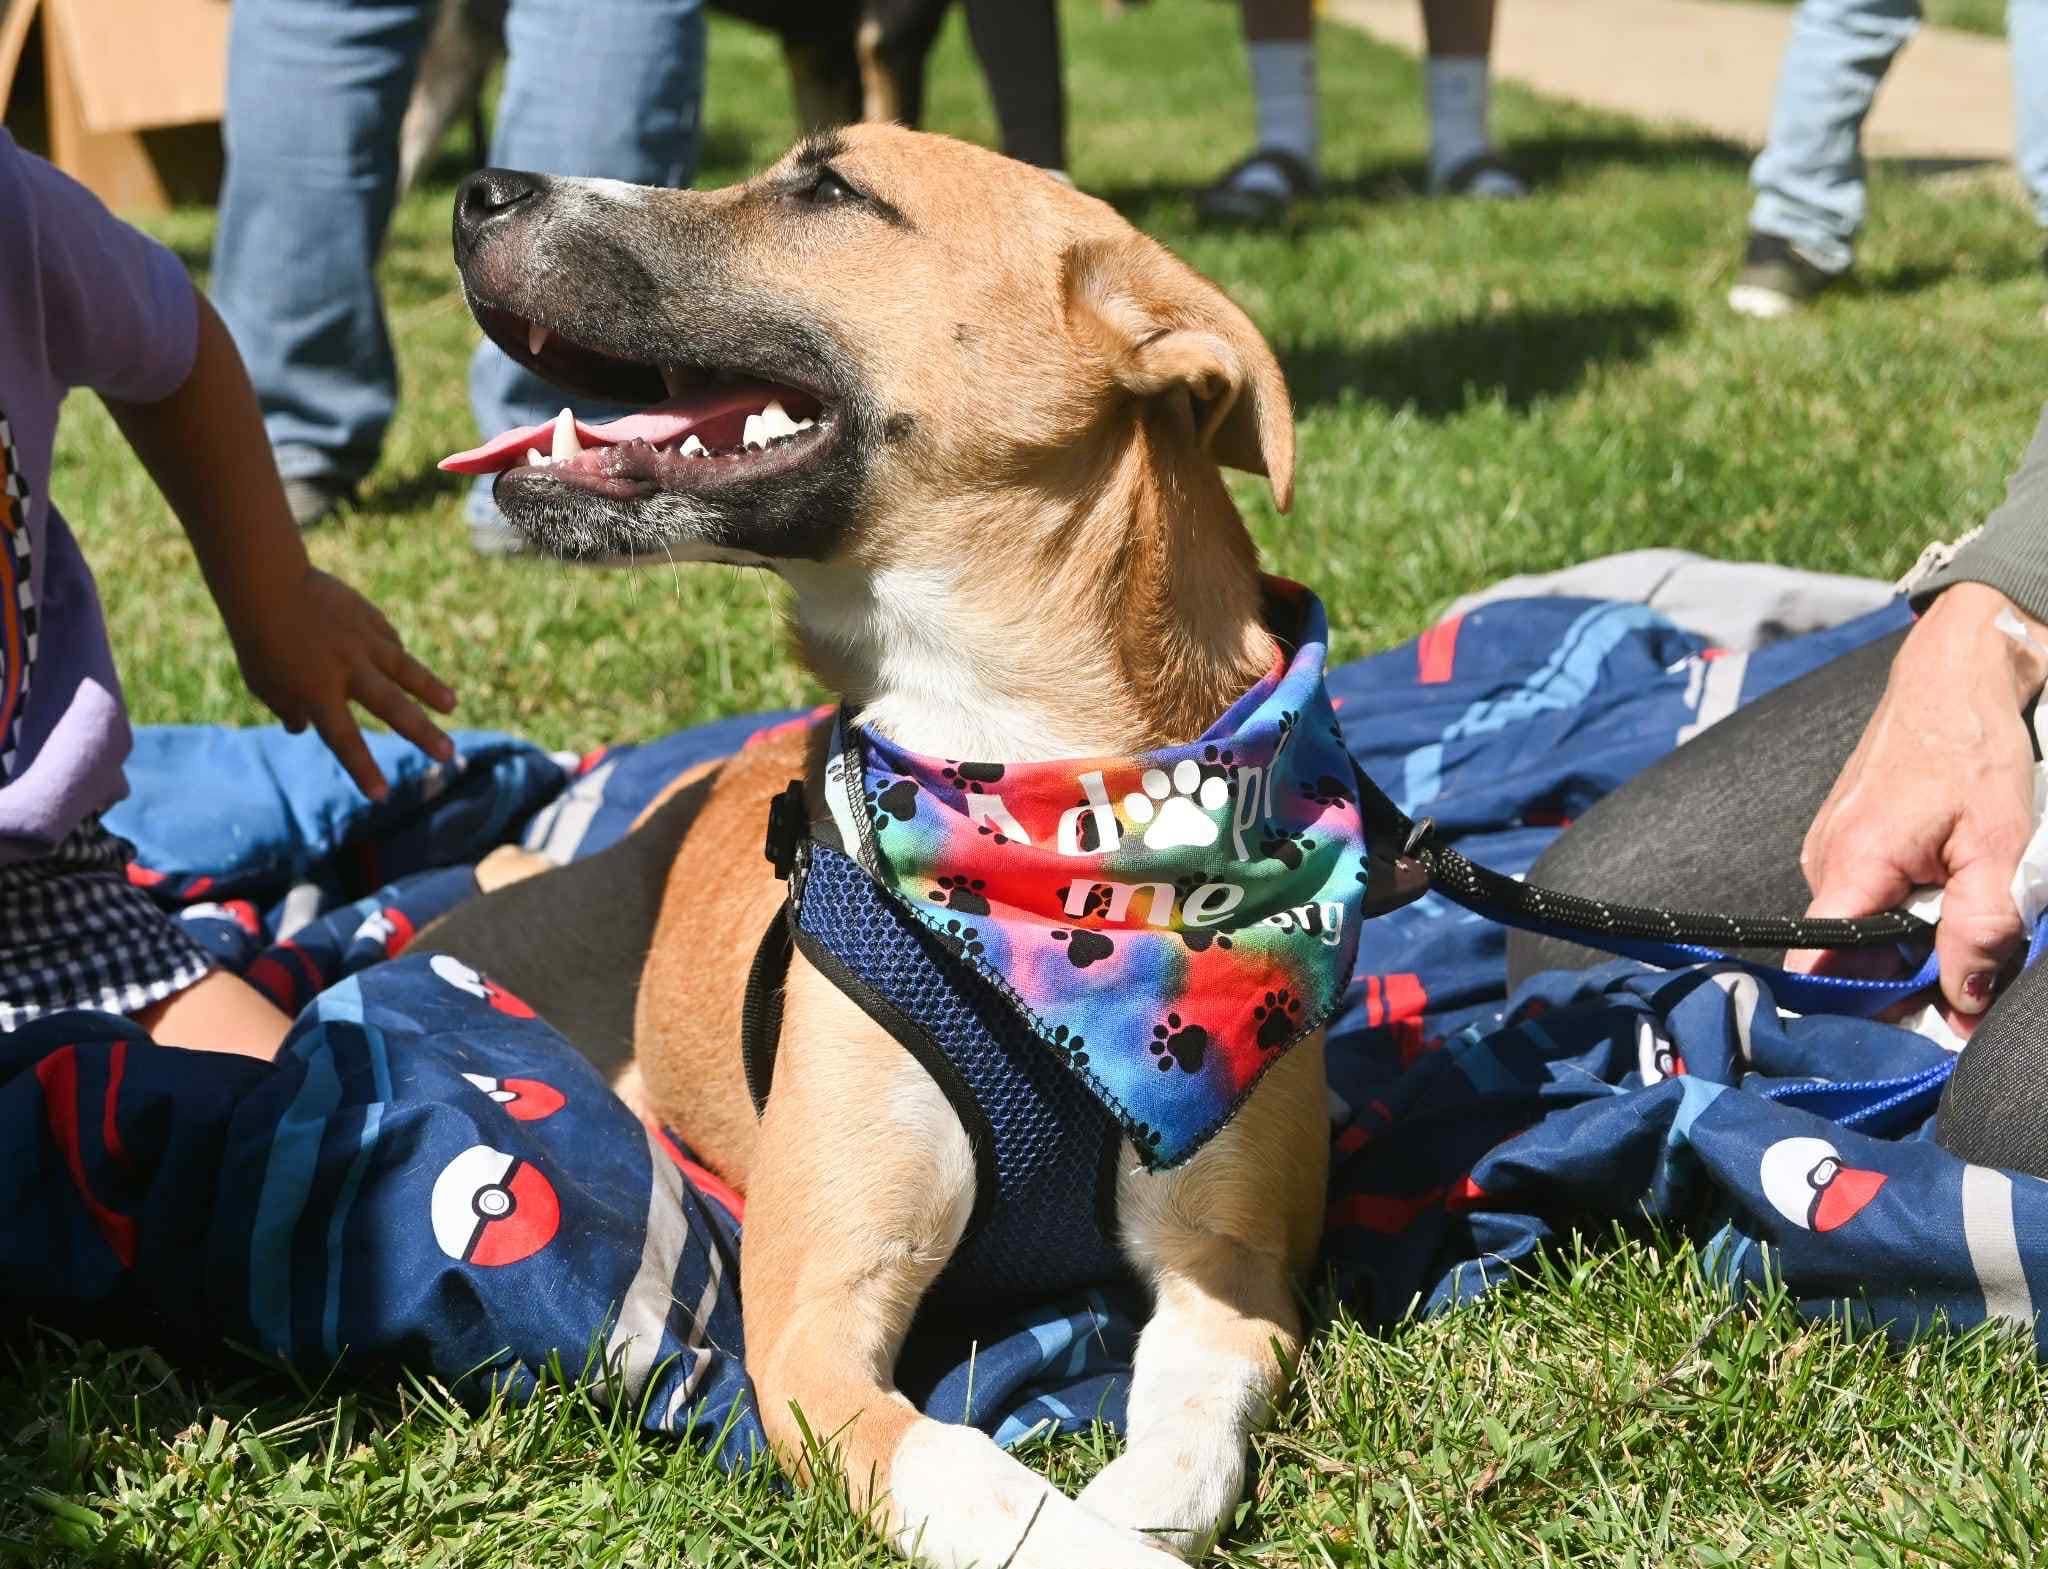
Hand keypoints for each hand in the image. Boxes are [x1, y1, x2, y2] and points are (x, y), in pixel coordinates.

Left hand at [229, 568, 457, 800]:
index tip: (382, 795)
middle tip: (449, 755)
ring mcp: (362, 642)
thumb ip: (286, 708)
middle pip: (393, 708)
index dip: (364, 769)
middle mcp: (347, 671)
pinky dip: (395, 653)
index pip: (345, 740)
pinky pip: (387, 639)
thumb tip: (302, 728)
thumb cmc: (258, 640)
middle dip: (423, 734)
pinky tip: (404, 661)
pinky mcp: (367, 618)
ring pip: (406, 669)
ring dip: (431, 690)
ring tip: (452, 706)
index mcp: (318, 693)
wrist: (266, 583)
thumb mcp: (263, 683)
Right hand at [1789, 583, 2046, 1029]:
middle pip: (1849, 955)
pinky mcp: (1844, 838)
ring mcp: (1829, 848)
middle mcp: (1824, 862)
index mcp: (1851, 867)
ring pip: (1862, 927)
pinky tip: (1945, 886)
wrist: (1951, 677)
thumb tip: (1962, 1003)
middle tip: (1968, 970)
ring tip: (1965, 913)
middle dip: (1906, 975)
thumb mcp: (2001, 845)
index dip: (1857, 1008)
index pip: (1818, 968)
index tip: (1906, 1029)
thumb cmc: (1972, 748)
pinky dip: (1906, 906)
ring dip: (1912, 938)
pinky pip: (1866, 896)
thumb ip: (1981, 928)